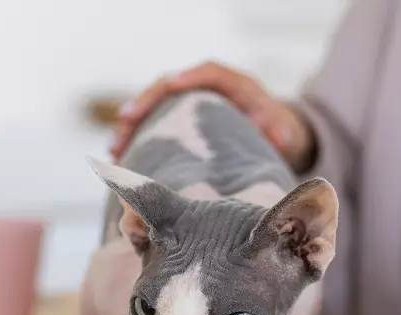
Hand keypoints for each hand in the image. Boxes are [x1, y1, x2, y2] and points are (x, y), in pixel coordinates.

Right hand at [110, 61, 314, 170]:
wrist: (273, 134)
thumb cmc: (278, 130)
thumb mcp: (284, 130)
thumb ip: (281, 131)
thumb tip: (280, 138)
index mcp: (234, 84)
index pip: (209, 72)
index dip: (190, 76)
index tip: (172, 84)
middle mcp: (206, 89)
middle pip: (170, 86)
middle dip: (147, 101)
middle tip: (126, 119)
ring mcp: (189, 104)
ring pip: (154, 106)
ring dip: (132, 124)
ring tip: (115, 146)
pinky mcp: (178, 120)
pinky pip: (152, 124)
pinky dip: (136, 138)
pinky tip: (119, 155)